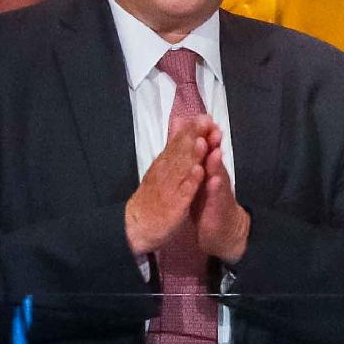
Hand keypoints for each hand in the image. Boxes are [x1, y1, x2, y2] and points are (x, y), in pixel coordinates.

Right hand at [125, 116, 211, 259]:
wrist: (137, 226)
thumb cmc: (153, 196)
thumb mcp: (162, 168)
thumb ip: (172, 146)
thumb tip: (178, 122)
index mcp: (163, 165)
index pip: (177, 144)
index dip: (190, 130)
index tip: (203, 116)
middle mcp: (164, 174)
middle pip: (180, 152)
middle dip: (193, 137)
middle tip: (206, 121)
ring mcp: (168, 189)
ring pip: (181, 170)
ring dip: (192, 156)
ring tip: (203, 141)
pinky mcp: (172, 206)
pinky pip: (182, 193)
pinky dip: (190, 182)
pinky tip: (199, 172)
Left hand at [192, 122, 249, 265]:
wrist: (222, 228)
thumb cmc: (208, 199)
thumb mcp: (199, 176)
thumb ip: (194, 157)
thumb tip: (189, 137)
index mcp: (207, 167)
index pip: (205, 148)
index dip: (203, 133)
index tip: (201, 117)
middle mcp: (215, 175)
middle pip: (214, 155)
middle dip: (213, 142)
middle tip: (212, 126)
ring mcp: (219, 190)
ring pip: (218, 173)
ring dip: (216, 162)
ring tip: (214, 149)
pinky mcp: (219, 206)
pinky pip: (217, 196)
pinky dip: (215, 188)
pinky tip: (214, 180)